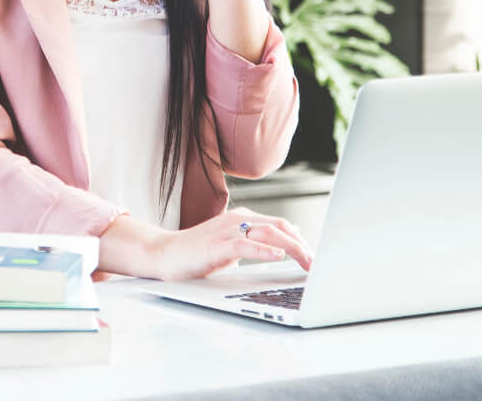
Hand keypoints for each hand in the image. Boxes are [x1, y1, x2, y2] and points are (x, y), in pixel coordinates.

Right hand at [150, 206, 311, 281]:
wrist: (165, 254)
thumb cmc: (198, 253)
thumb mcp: (232, 246)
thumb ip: (254, 243)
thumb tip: (283, 246)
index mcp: (243, 218)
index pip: (281, 224)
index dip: (301, 240)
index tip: (314, 257)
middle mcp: (238, 219)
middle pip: (280, 227)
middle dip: (303, 245)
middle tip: (316, 263)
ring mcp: (227, 230)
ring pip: (268, 232)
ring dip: (292, 248)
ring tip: (307, 261)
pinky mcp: (216, 245)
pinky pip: (245, 244)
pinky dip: (264, 250)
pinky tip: (278, 255)